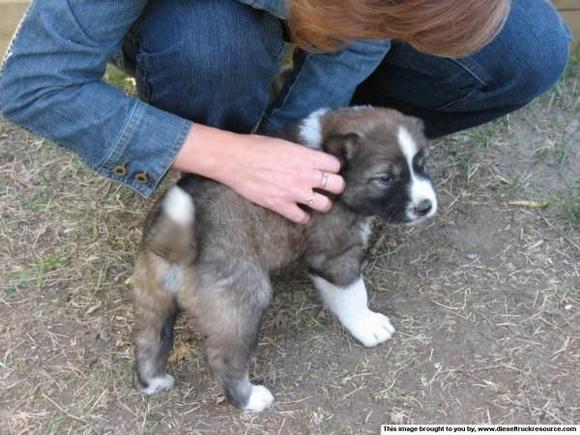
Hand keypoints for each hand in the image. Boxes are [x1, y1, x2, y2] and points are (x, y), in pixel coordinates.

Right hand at [173, 124, 344, 223]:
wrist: (234, 160)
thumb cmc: (256, 147)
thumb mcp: (286, 144)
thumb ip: (302, 155)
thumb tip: (311, 160)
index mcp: (307, 157)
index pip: (336, 166)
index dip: (333, 169)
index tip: (328, 171)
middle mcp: (306, 175)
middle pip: (337, 186)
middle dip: (335, 187)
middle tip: (327, 188)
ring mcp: (295, 192)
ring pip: (325, 205)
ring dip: (322, 204)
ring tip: (315, 201)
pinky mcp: (281, 205)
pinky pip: (302, 218)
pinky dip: (302, 217)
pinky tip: (299, 212)